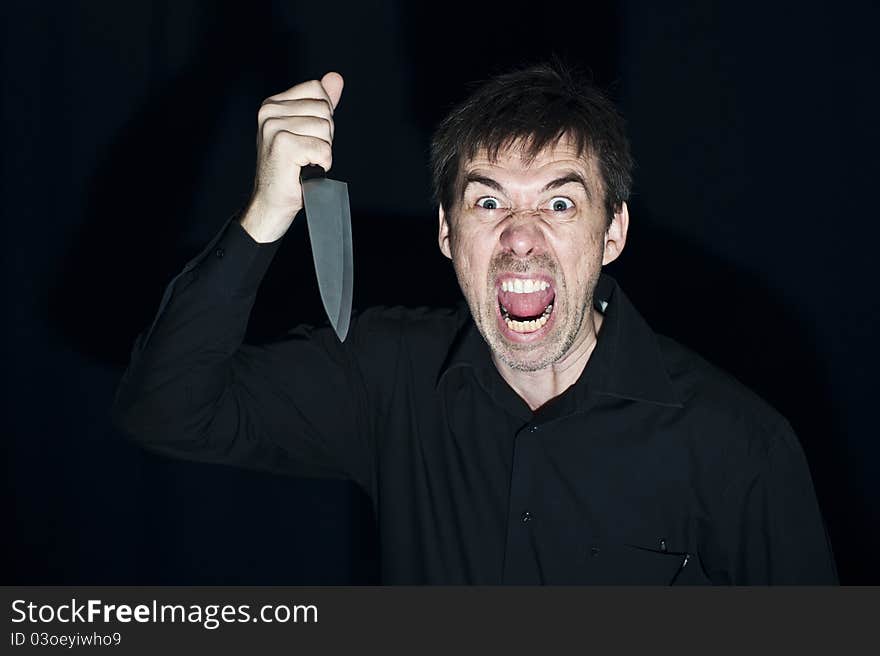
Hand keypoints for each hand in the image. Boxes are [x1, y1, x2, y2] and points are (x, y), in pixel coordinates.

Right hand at [240, 72, 343, 242]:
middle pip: (324, 109)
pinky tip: (304, 169)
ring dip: (322, 150)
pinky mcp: (283, 145)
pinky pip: (324, 148)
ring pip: (325, 129)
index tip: (308, 136)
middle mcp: (269, 112)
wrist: (272, 202)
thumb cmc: (289, 170)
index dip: (323, 116)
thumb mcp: (307, 130)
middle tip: (306, 153)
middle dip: (325, 135)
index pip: (317, 89)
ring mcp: (274, 127)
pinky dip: (322, 163)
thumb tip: (336, 77)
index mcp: (273, 104)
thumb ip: (321, 102)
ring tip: (303, 161)